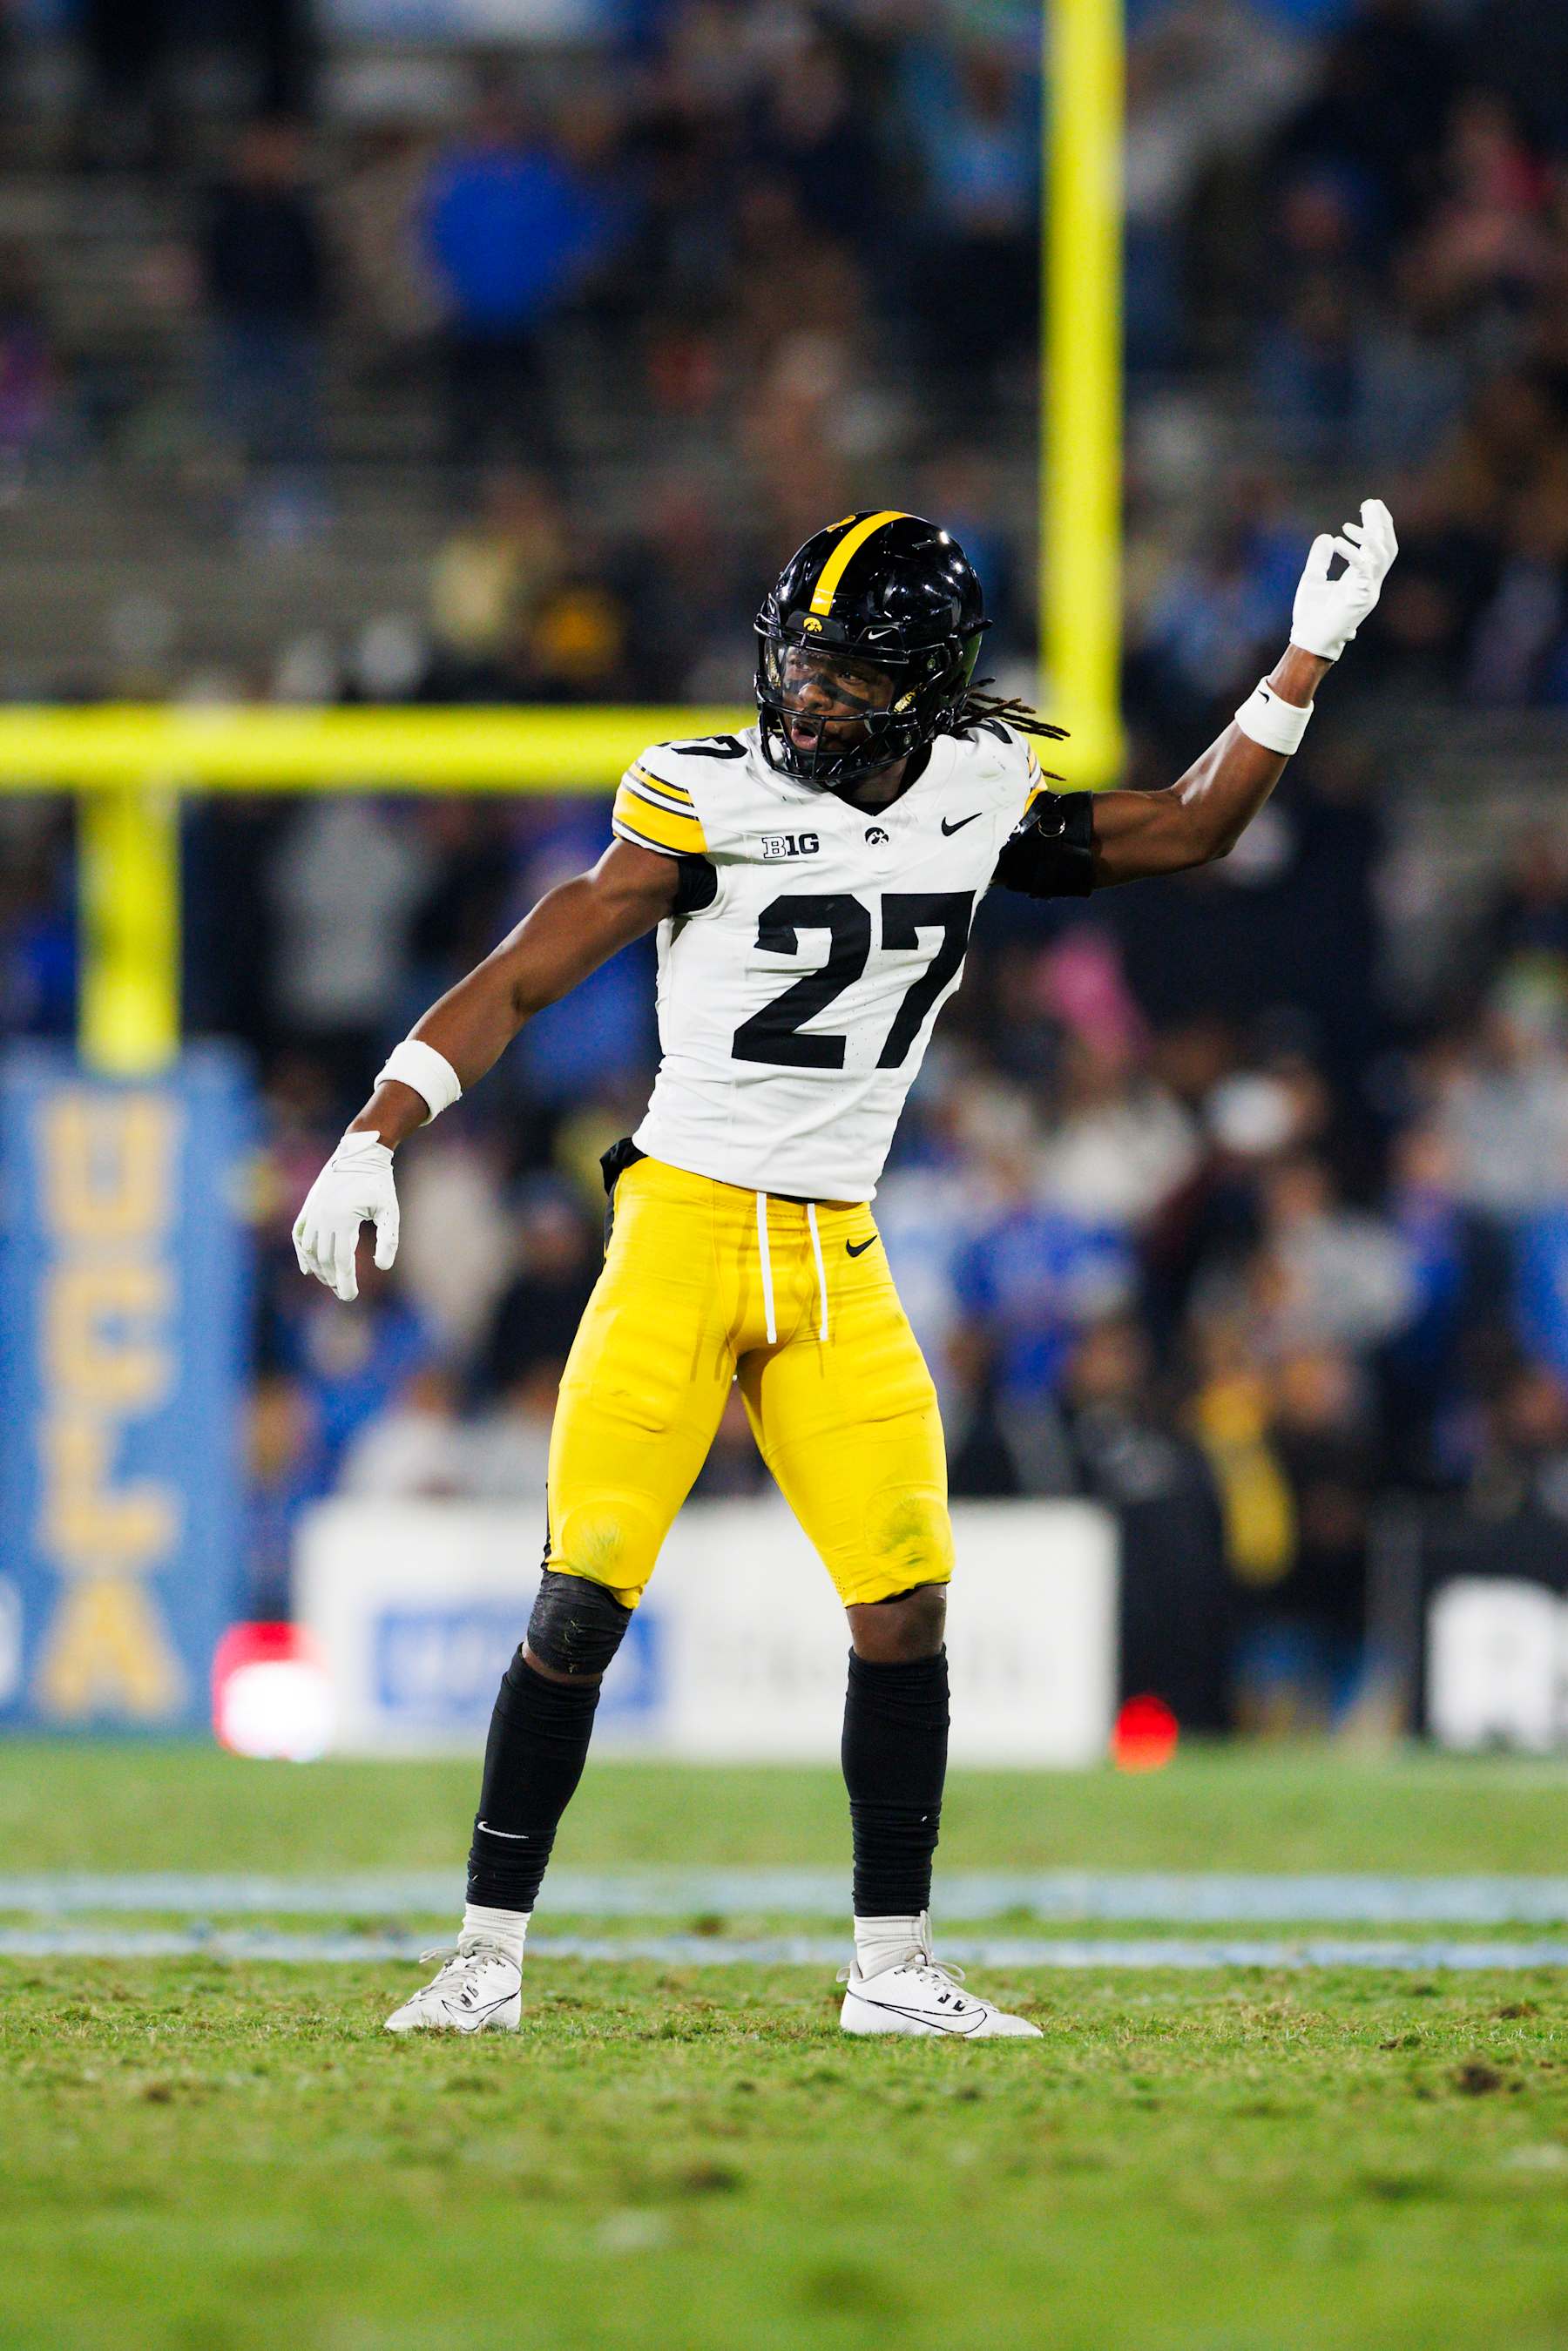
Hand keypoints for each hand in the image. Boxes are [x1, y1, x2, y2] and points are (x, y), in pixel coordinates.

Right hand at [292, 1130, 398, 1302]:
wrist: (360, 1153)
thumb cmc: (379, 1183)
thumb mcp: (390, 1210)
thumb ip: (388, 1239)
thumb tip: (382, 1267)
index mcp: (342, 1218)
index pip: (341, 1260)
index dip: (345, 1281)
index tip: (351, 1297)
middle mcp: (322, 1216)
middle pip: (325, 1259)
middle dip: (334, 1279)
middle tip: (345, 1293)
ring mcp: (312, 1211)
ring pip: (310, 1250)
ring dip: (319, 1269)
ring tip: (332, 1282)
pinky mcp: (308, 1207)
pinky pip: (299, 1235)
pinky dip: (302, 1253)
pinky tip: (308, 1269)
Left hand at [1290, 497, 1397, 661]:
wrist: (1308, 640)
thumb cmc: (1311, 615)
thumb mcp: (1312, 579)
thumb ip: (1320, 559)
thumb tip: (1326, 537)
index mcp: (1361, 578)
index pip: (1378, 547)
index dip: (1376, 525)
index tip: (1367, 506)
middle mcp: (1370, 582)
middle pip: (1387, 547)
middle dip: (1382, 524)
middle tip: (1372, 503)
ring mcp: (1369, 591)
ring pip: (1383, 556)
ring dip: (1369, 535)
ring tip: (1351, 522)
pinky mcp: (1363, 598)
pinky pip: (1364, 569)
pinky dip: (1353, 553)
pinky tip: (1338, 541)